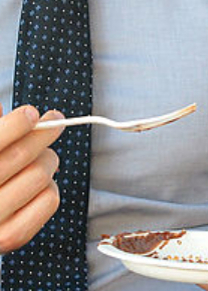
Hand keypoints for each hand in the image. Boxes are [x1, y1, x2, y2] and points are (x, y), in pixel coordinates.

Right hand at [0, 105, 62, 252]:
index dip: (17, 123)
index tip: (31, 113)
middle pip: (22, 155)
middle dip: (44, 133)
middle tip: (53, 123)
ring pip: (40, 175)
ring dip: (48, 160)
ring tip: (40, 158)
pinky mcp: (11, 238)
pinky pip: (49, 200)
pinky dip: (50, 187)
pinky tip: (38, 185)